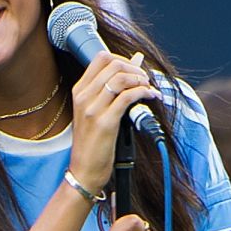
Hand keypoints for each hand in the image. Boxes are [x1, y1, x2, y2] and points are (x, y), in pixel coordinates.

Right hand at [68, 49, 159, 193]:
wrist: (84, 172)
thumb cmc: (92, 144)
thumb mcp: (96, 111)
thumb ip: (112, 88)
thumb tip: (136, 61)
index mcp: (79, 91)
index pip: (101, 58)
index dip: (123, 59)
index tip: (135, 69)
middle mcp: (84, 97)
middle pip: (112, 64)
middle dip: (135, 69)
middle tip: (145, 80)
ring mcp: (92, 109)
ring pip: (120, 78)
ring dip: (140, 80)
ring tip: (149, 89)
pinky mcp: (105, 123)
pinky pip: (127, 97)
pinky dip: (143, 93)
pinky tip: (150, 97)